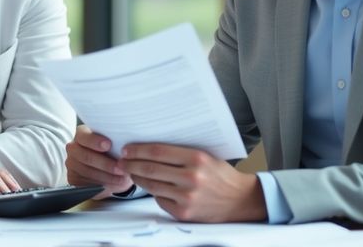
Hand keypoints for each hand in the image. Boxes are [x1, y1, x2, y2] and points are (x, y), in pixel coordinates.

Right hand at [64, 125, 132, 198]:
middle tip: (120, 168)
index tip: (108, 145)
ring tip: (121, 178)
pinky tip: (113, 184)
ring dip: (106, 176)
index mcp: (82, 134)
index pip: (84, 136)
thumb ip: (116, 142)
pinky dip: (101, 184)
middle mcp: (73, 148)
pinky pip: (85, 183)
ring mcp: (71, 163)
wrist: (113, 170)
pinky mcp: (73, 178)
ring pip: (87, 171)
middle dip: (104, 163)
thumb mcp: (117, 144)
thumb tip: (125, 145)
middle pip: (85, 156)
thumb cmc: (114, 153)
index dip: (95, 141)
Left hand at [119, 143, 266, 222]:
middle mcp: (191, 177)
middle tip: (122, 161)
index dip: (138, 150)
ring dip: (137, 178)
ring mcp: (187, 197)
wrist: (240, 200)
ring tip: (130, 173)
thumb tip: (150, 148)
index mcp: (197, 158)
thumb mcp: (205, 156)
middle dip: (131, 164)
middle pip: (150, 168)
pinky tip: (150, 187)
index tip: (127, 149)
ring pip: (152, 186)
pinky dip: (153, 193)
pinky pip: (160, 200)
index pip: (158, 151)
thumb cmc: (221, 175)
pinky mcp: (184, 212)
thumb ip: (181, 153)